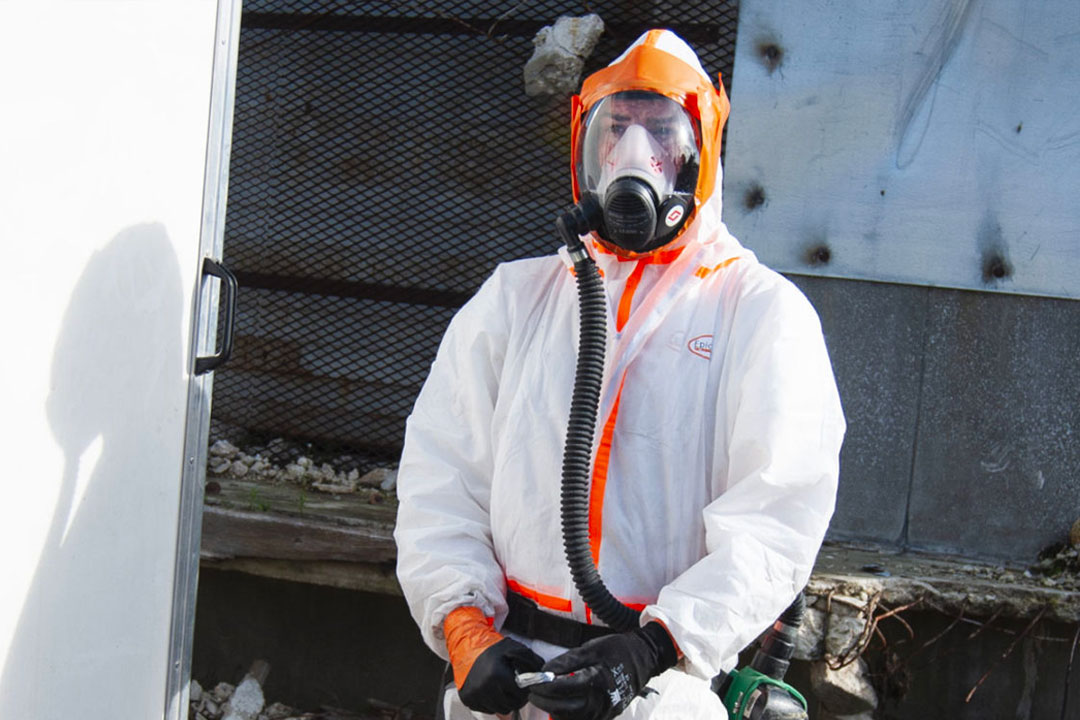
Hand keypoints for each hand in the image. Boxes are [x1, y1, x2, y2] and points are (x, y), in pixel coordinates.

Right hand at [458, 637, 544, 713]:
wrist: (466, 648)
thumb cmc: (492, 649)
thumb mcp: (514, 648)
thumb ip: (532, 660)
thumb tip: (545, 675)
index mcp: (497, 675)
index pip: (519, 695)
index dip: (523, 690)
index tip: (522, 685)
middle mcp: (484, 688)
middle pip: (510, 705)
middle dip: (515, 697)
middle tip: (513, 687)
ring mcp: (474, 695)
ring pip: (499, 709)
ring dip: (504, 701)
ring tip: (502, 688)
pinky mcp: (468, 700)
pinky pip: (487, 709)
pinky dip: (492, 702)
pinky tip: (491, 690)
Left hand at [528, 622, 677, 719]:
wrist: (644, 658)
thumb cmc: (617, 650)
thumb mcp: (591, 648)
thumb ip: (567, 661)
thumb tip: (546, 671)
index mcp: (598, 679)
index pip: (564, 687)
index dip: (545, 685)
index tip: (532, 681)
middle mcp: (602, 700)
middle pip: (566, 709)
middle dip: (545, 701)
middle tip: (532, 692)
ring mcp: (605, 711)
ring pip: (573, 719)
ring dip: (554, 710)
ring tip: (543, 698)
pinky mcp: (607, 715)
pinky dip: (567, 715)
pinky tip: (558, 705)